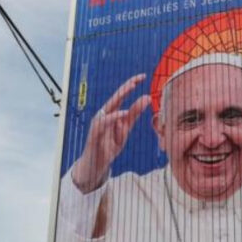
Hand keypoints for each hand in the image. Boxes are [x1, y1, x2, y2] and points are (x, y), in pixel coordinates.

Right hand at [72, 74, 150, 192]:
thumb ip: (134, 115)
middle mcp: (104, 115)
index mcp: (111, 113)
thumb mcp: (125, 130)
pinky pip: (104, 123)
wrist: (96, 165)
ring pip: (110, 107)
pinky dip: (113, 117)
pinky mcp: (95, 133)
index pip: (122, 95)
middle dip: (126, 87)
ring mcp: (98, 123)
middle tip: (138, 79)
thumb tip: (146, 99)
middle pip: (115, 97)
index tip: (143, 77)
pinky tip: (122, 113)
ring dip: (121, 96)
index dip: (131, 85)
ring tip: (132, 88)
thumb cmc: (108, 146)